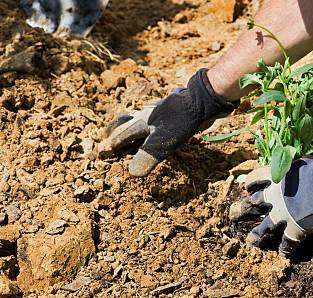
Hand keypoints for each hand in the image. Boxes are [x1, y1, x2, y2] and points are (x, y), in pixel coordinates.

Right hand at [98, 69, 238, 176]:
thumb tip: (132, 173)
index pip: (120, 137)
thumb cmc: (182, 119)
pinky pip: (155, 125)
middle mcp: (146, 117)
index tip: (100, 154)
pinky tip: (155, 133)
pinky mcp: (171, 116)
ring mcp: (159, 115)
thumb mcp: (164, 140)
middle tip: (107, 141)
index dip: (111, 147)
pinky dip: (149, 131)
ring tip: (128, 140)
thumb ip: (148, 155)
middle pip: (126, 126)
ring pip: (140, 124)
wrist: (203, 100)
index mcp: (140, 122)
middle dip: (116, 135)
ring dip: (132, 132)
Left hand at [230, 151, 312, 255]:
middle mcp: (276, 195)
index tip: (247, 188)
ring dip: (256, 235)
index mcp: (278, 176)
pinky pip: (287, 243)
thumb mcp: (306, 162)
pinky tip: (284, 254)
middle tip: (234, 214)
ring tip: (250, 241)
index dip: (250, 183)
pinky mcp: (296, 229)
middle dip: (242, 209)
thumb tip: (306, 168)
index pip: (256, 178)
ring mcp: (284, 214)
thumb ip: (299, 170)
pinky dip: (285, 249)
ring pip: (264, 228)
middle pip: (253, 203)